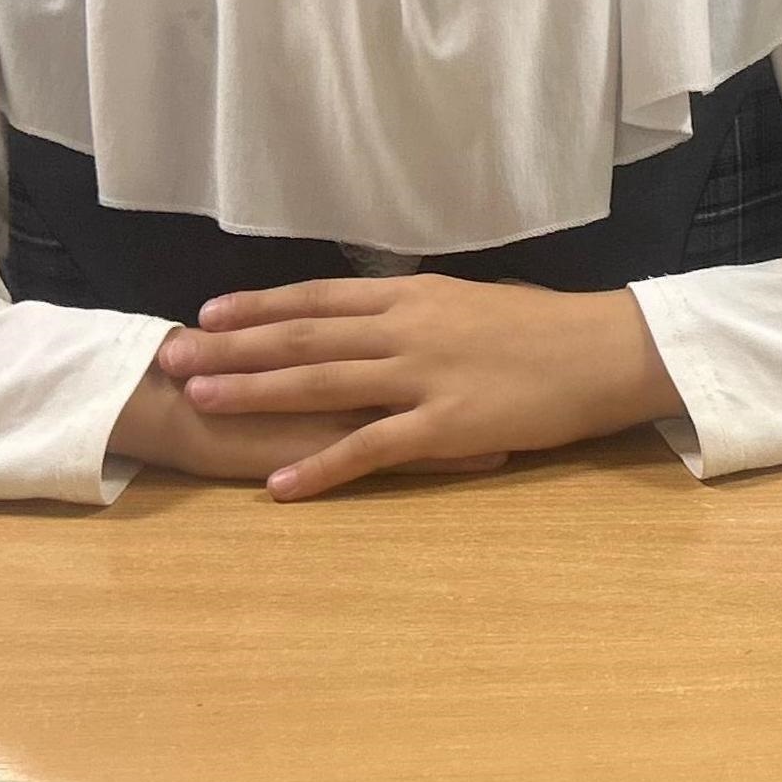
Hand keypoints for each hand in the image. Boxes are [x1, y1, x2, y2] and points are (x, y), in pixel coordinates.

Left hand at [155, 277, 684, 501]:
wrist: (608, 350)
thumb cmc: (551, 326)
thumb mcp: (478, 301)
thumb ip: (424, 310)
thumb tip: (384, 312)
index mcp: (416, 296)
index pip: (321, 296)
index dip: (261, 306)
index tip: (208, 312)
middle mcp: (408, 329)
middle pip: (304, 335)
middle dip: (232, 346)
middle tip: (172, 354)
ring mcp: (423, 376)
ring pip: (321, 381)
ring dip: (255, 392)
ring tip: (200, 401)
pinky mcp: (445, 425)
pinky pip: (370, 448)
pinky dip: (320, 466)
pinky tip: (280, 485)